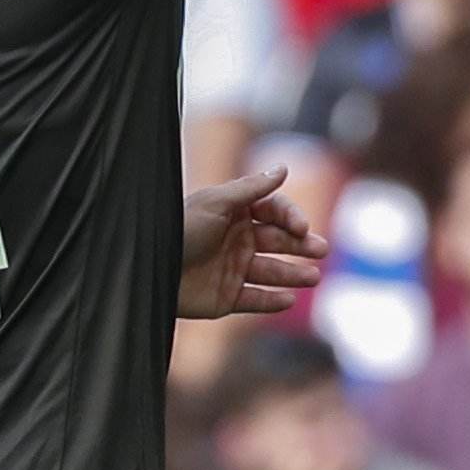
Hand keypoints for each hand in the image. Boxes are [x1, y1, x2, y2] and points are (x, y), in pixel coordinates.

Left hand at [179, 165, 324, 318]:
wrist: (148, 269)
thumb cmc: (179, 229)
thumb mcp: (217, 202)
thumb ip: (253, 187)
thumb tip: (284, 168)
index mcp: (234, 213)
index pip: (273, 211)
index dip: (290, 217)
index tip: (301, 227)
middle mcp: (236, 239)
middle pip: (278, 241)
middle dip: (301, 245)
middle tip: (321, 251)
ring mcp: (232, 269)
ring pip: (272, 272)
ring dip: (294, 274)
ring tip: (313, 277)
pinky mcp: (226, 298)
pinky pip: (256, 300)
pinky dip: (273, 301)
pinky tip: (289, 298)